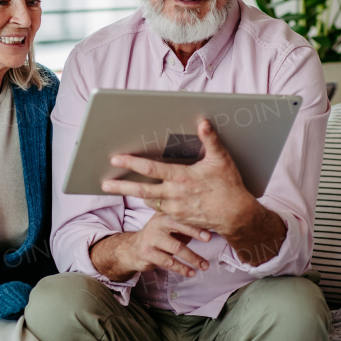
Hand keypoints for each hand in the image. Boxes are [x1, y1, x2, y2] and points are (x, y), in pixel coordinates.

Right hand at [90, 213, 211, 282]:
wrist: (131, 249)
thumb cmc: (158, 237)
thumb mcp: (169, 227)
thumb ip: (186, 225)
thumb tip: (211, 225)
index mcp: (164, 213)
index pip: (181, 214)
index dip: (196, 219)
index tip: (211, 224)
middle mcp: (157, 223)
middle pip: (178, 225)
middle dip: (195, 232)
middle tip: (209, 238)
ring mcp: (151, 238)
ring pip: (176, 247)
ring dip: (193, 257)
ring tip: (205, 265)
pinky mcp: (147, 253)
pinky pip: (168, 262)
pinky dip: (182, 268)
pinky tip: (191, 273)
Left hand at [100, 118, 286, 265]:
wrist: (236, 216)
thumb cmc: (229, 186)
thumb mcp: (221, 160)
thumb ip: (210, 140)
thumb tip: (202, 122)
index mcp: (182, 177)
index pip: (151, 169)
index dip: (132, 163)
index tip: (116, 159)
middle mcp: (175, 194)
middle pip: (141, 190)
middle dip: (120, 187)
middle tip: (104, 184)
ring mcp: (175, 209)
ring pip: (149, 200)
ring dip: (135, 194)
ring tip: (122, 187)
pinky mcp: (178, 218)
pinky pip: (160, 209)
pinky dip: (151, 202)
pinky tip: (147, 196)